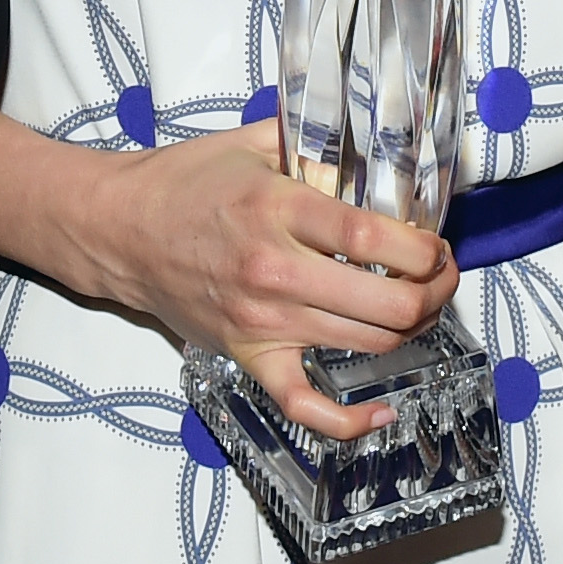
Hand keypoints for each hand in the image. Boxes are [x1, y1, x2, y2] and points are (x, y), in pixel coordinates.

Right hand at [68, 123, 456, 439]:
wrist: (121, 229)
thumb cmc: (185, 184)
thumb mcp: (252, 144)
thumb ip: (314, 145)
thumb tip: (372, 144)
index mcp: (278, 210)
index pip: (372, 239)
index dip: (423, 250)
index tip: (437, 246)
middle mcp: (274, 271)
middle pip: (384, 302)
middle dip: (433, 294)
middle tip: (441, 277)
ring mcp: (262, 321)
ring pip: (364, 343)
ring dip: (410, 330)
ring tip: (419, 307)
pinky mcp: (248, 355)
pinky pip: (303, 404)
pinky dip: (348, 420)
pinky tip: (381, 409)